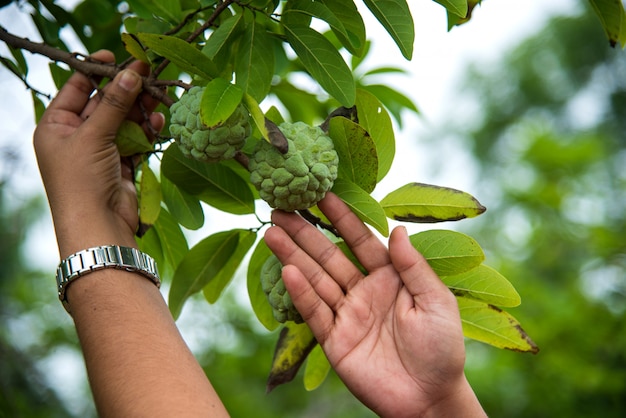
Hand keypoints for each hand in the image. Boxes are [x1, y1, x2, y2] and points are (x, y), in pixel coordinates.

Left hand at [33, 50, 163, 257]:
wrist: (99, 225)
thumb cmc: (82, 180)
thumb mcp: (93, 136)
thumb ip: (115, 104)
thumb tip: (131, 74)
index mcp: (56, 126)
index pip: (76, 88)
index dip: (96, 71)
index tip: (116, 56)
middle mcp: (77, 136)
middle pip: (105, 103)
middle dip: (126, 89)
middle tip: (148, 71)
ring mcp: (101, 150)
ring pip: (124, 121)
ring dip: (140, 109)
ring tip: (159, 95)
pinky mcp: (123, 164)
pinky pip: (137, 140)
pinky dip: (148, 130)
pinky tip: (159, 121)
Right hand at [265, 193, 485, 416]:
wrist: (430, 398)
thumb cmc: (442, 349)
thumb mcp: (436, 302)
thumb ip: (414, 266)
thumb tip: (398, 229)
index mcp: (390, 277)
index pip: (360, 239)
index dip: (342, 217)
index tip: (322, 193)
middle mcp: (364, 290)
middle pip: (329, 255)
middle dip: (306, 232)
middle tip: (281, 207)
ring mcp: (347, 314)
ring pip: (315, 279)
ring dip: (294, 256)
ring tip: (272, 231)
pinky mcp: (334, 340)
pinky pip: (314, 312)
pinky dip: (300, 292)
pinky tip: (287, 270)